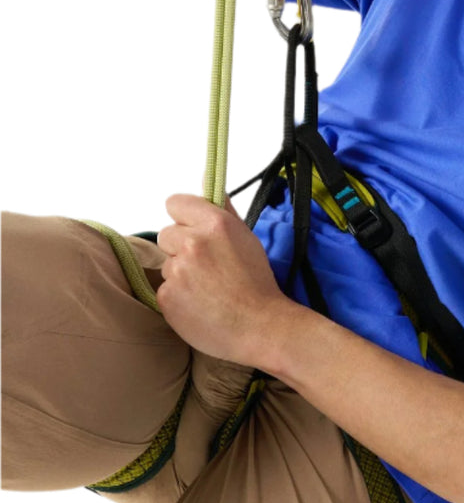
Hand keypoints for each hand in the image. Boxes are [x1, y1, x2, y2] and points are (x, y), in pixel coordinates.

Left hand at [156, 193, 288, 368]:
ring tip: (206, 289)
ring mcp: (177, 271)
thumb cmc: (256, 282)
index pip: (174, 202)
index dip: (183, 217)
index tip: (193, 229)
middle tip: (207, 266)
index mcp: (214, 223)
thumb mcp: (245, 237)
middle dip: (181, 247)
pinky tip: (199, 304)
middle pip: (167, 234)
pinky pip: (164, 289)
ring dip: (180, 273)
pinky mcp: (167, 297)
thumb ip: (222, 208)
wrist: (260, 326)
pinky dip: (178, 297)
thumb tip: (207, 176)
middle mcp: (192, 243)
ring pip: (166, 263)